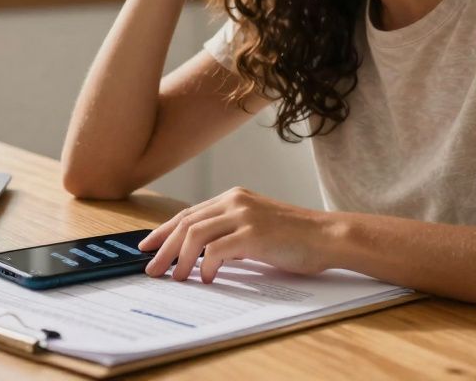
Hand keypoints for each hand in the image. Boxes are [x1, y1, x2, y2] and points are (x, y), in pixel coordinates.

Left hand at [137, 187, 332, 283]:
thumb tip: (202, 255)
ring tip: (176, 277)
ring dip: (180, 259)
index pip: (189, 213)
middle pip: (186, 223)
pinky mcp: (253, 234)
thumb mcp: (256, 228)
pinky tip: (207, 278)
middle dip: (163, 247)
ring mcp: (244, 216)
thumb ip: (231, 234)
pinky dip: (206, 266)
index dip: (164, 230)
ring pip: (195, 234)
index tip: (148, 246)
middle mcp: (235, 201)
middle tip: (152, 269)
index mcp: (234, 197)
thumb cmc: (295, 237)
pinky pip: (216, 250)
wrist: (327, 236)